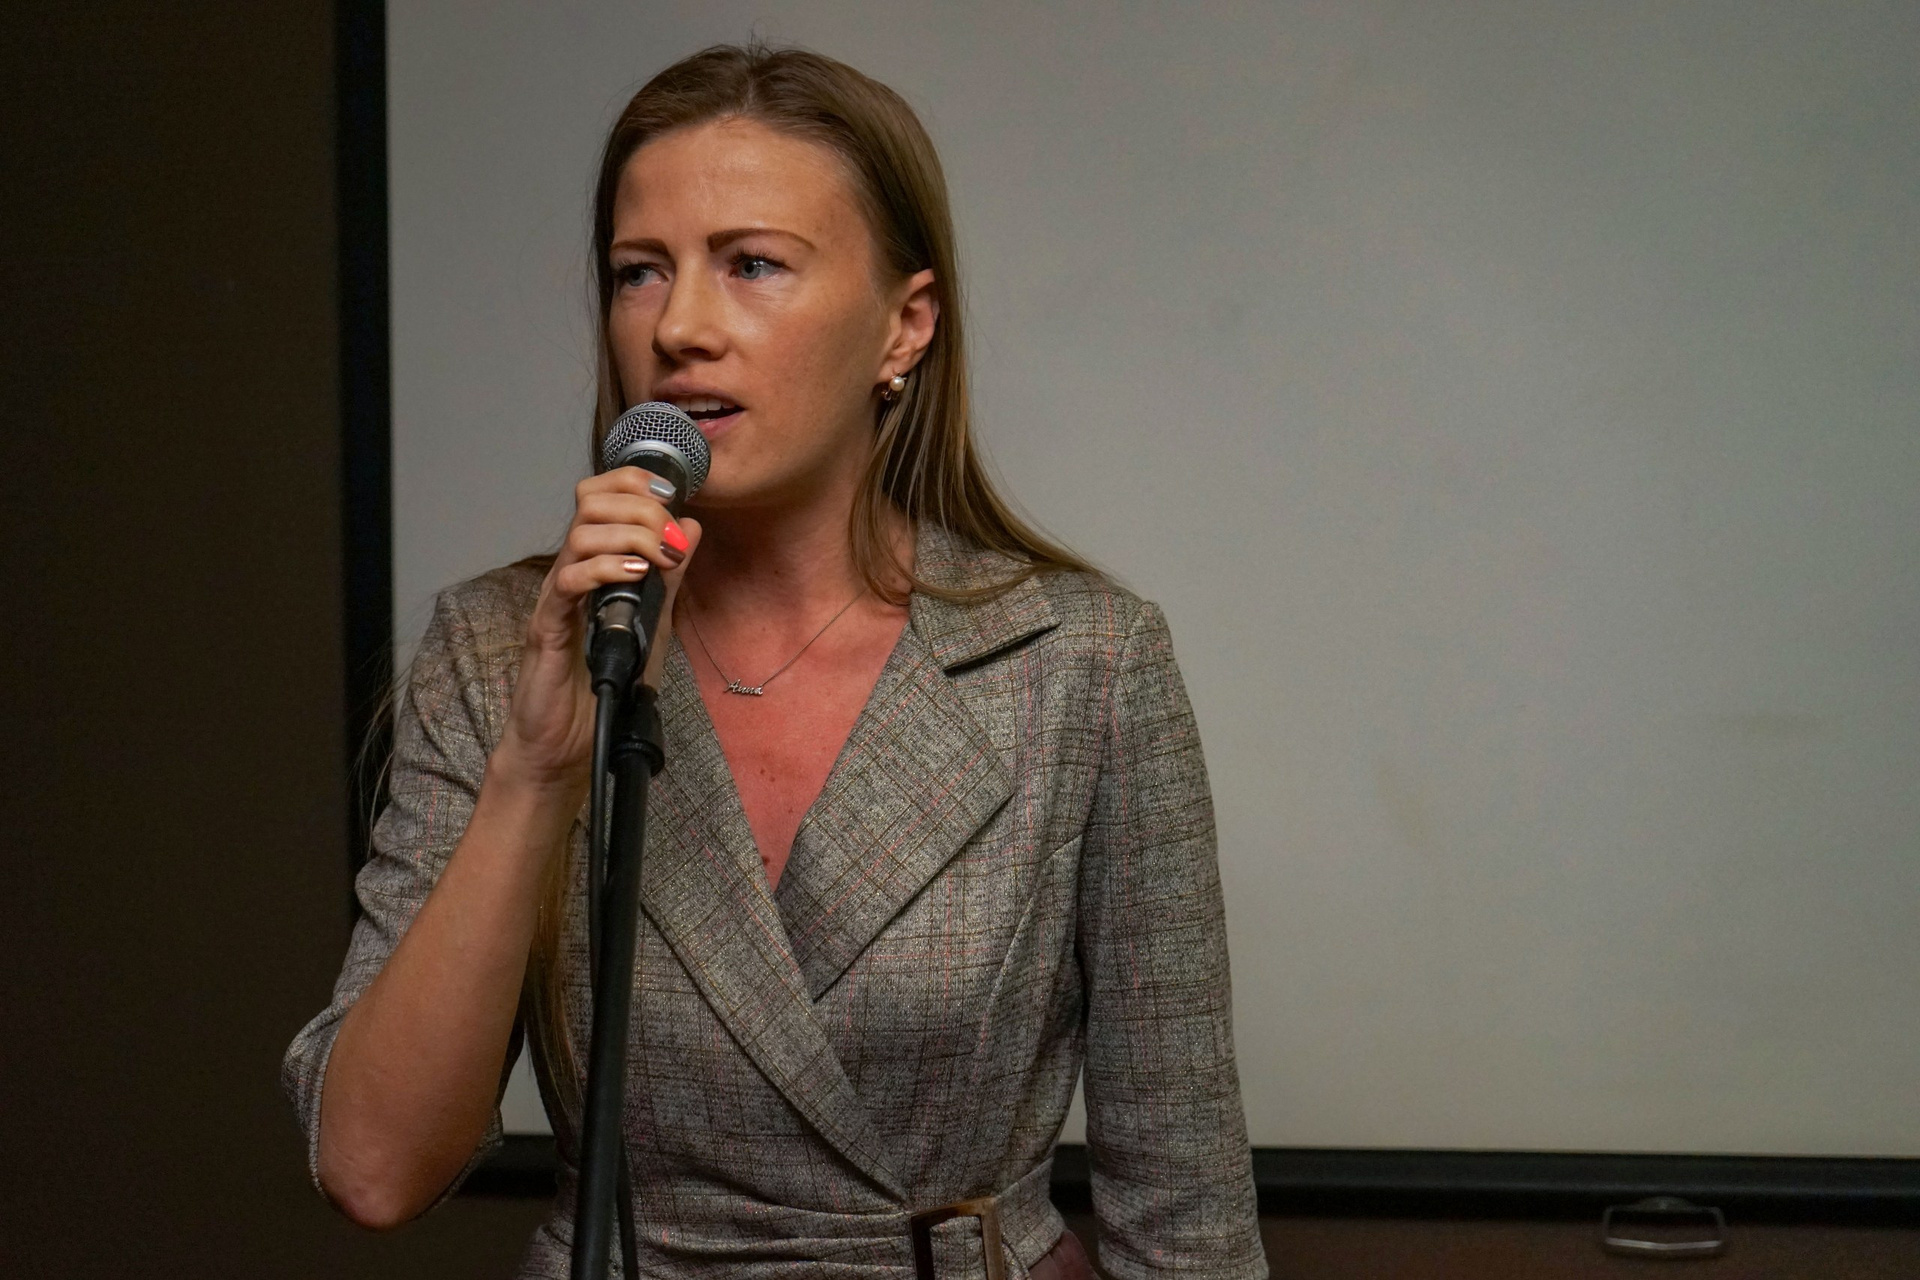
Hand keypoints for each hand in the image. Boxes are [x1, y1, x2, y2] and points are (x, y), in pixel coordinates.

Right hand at [491, 467, 701, 794]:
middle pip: (590, 501)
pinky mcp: (548, 628)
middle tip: (670, 538)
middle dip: (640, 507)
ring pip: (580, 534)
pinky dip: (605, 570)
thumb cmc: (604, 686)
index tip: (673, 498)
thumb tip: (691, 528)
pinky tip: (635, 577)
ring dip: (629, 535)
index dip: (636, 483)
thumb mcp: (652, 624)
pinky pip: (568, 582)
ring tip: (658, 558)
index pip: (604, 495)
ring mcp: (557, 597)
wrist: (569, 744)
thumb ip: (669, 578)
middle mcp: (573, 571)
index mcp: (596, 564)